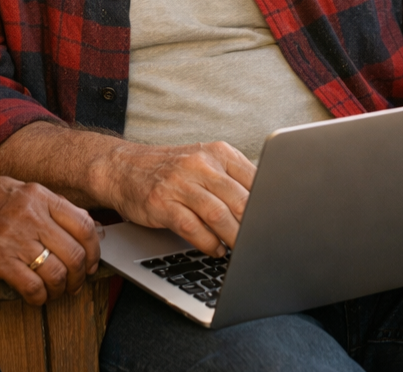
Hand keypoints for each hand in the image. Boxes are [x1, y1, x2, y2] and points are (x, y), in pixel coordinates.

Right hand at [0, 177, 100, 305]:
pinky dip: (39, 298)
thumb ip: (42, 201)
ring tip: (56, 292)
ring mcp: (14, 236)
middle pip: (76, 251)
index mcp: (37, 193)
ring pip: (58, 272)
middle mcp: (30, 213)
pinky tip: (36, 297)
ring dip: (62, 289)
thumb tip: (74, 218)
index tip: (91, 259)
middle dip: (82, 274)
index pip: (84, 222)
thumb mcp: (13, 188)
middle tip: (77, 283)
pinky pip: (32, 286)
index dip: (94, 247)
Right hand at [99, 140, 255, 256]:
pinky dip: (209, 243)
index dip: (269, 205)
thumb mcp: (205, 162)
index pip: (255, 179)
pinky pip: (192, 228)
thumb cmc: (172, 169)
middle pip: (239, 199)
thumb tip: (269, 205)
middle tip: (263, 244)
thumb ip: (233, 179)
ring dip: (234, 238)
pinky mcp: (162, 203)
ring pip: (219, 215)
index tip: (278, 224)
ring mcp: (179, 182)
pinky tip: (216, 250)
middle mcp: (199, 163)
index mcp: (217, 152)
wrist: (124, 167)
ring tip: (242, 251)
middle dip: (254, 227)